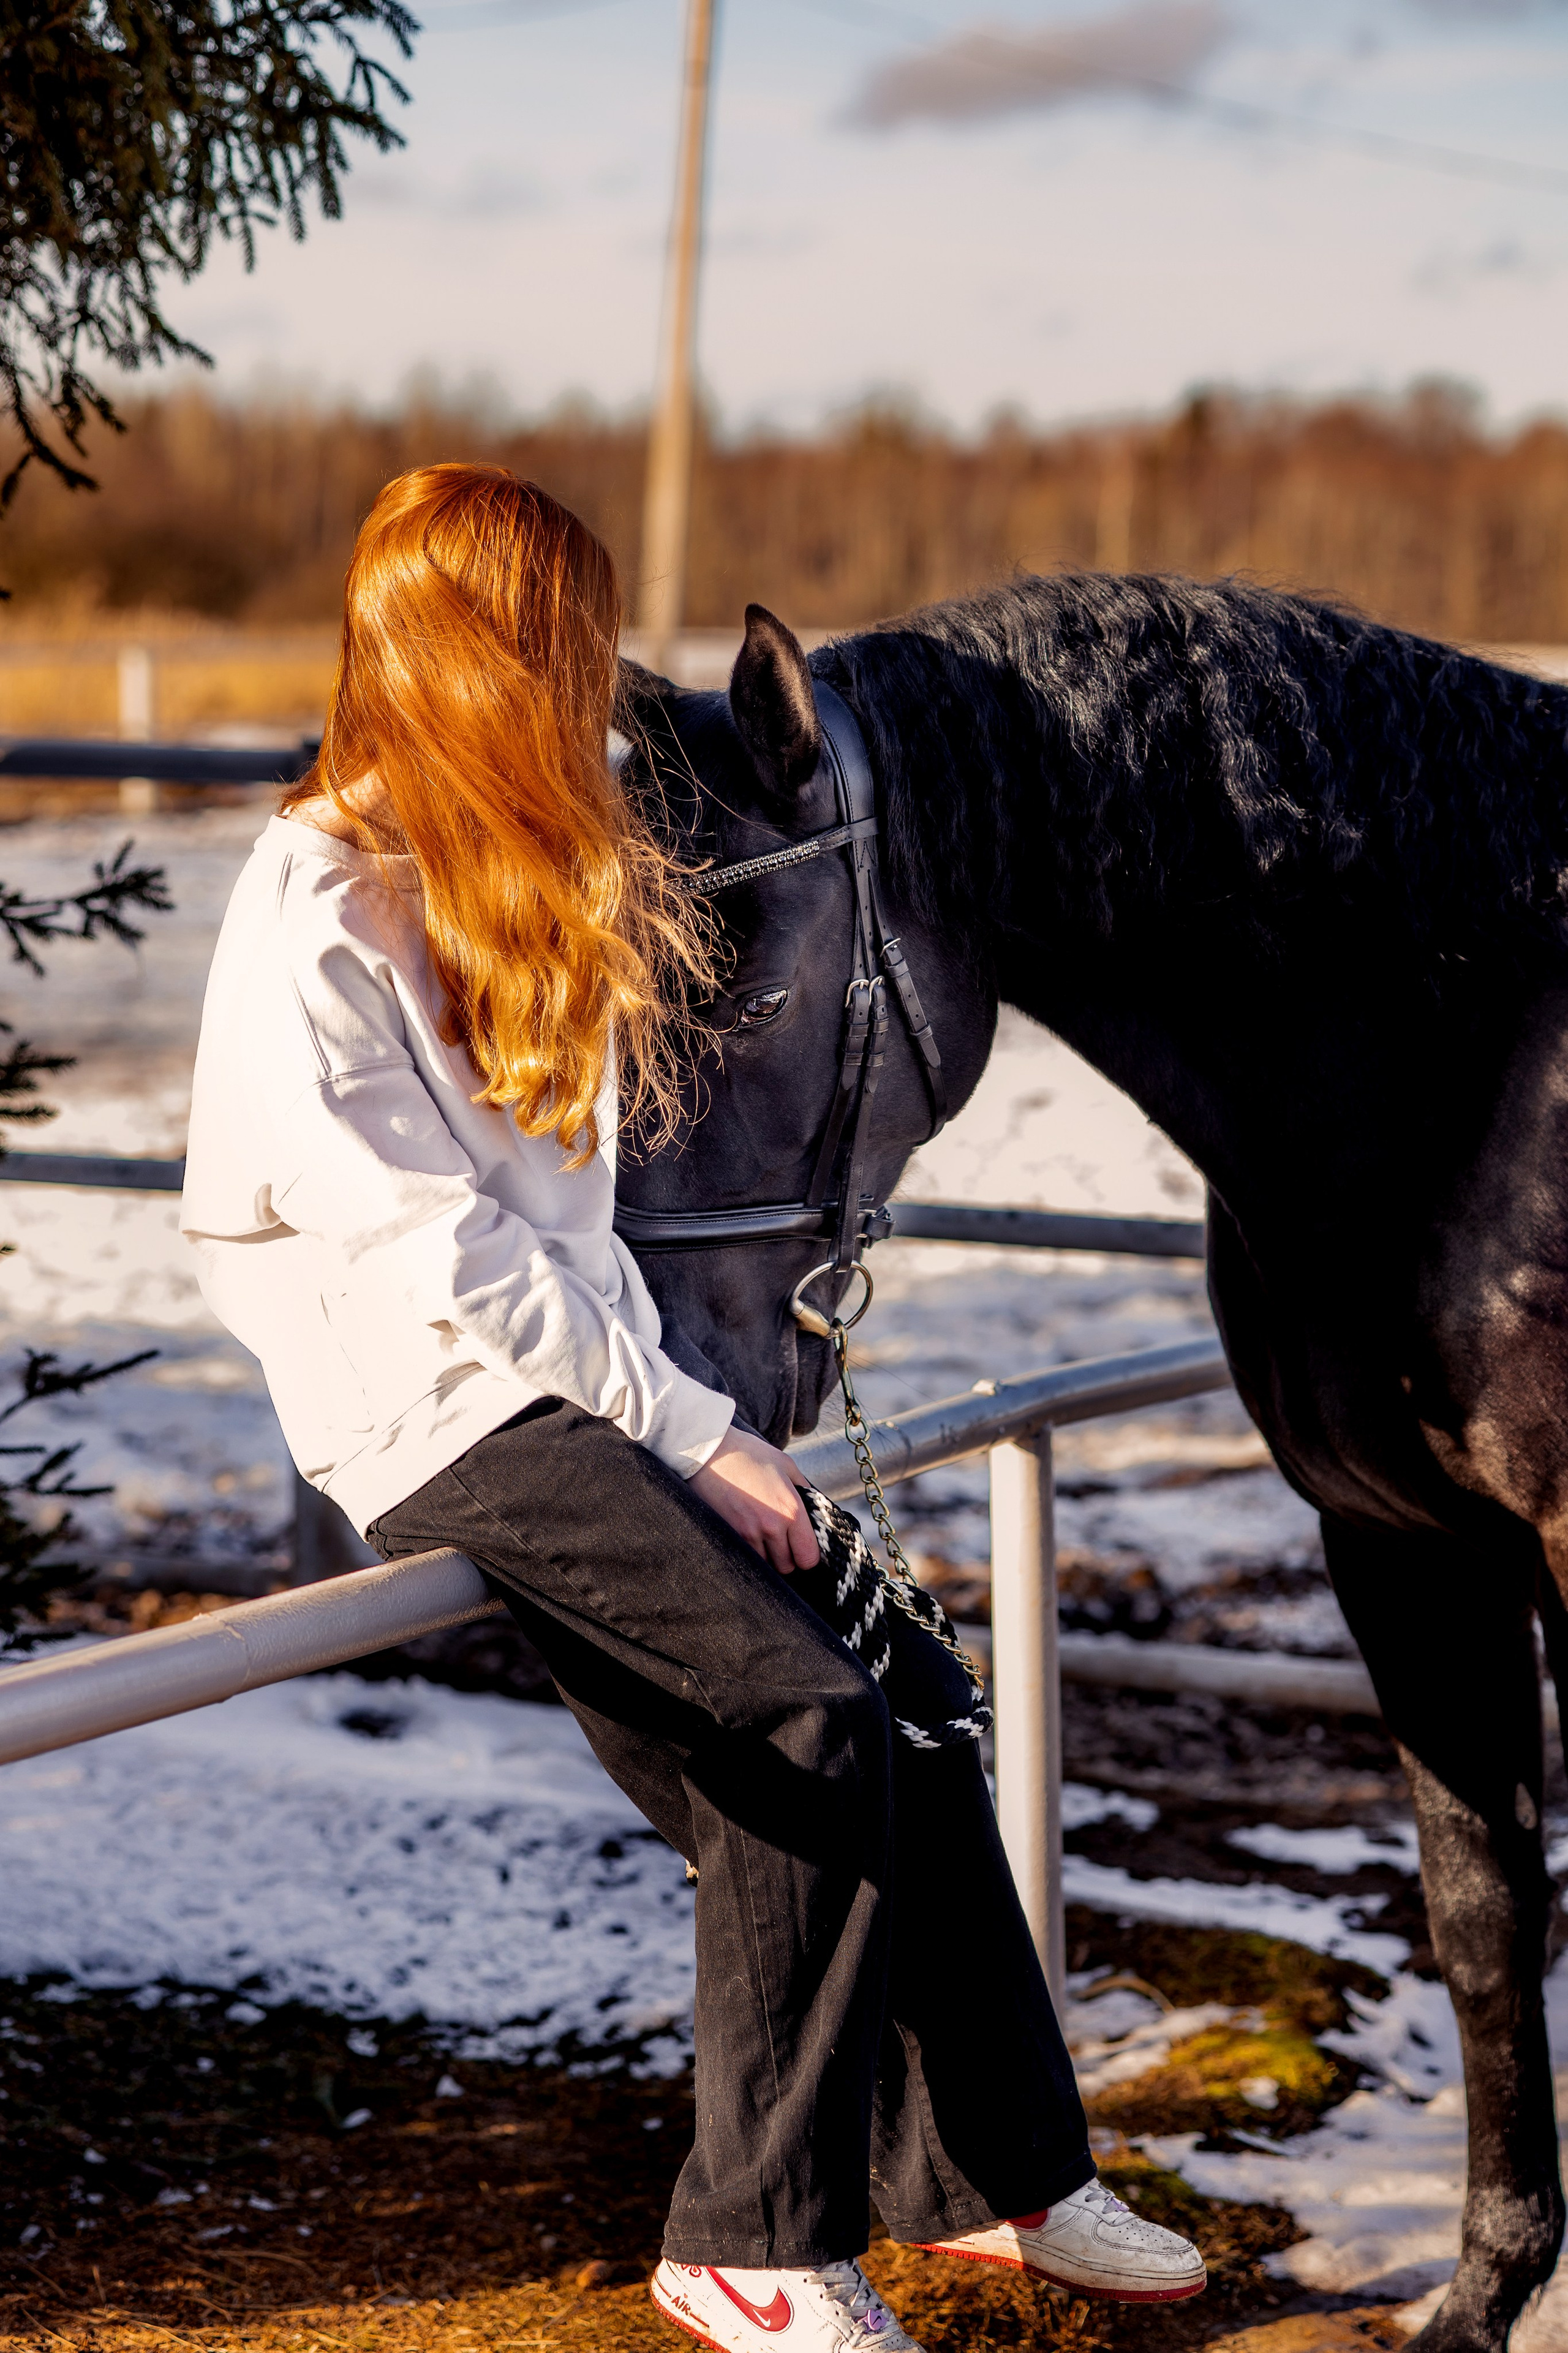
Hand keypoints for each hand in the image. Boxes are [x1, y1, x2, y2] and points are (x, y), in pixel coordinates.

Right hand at [690, 1425, 819, 1574]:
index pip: (808, 1557)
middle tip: (781, 1541)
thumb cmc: (748, 1454)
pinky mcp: (728, 1536)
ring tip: (762, 1537)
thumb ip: (803, 1489)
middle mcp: (772, 1527)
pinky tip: (747, 1536)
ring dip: (767, 1556)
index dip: (807, 1555)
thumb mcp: (785, 1464)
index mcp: (791, 1510)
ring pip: (765, 1566)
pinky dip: (749, 1553)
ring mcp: (747, 1534)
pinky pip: (745, 1558)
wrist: (708, 1452)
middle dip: (787, 1557)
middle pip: (786, 1566)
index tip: (802, 1546)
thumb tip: (814, 1507)